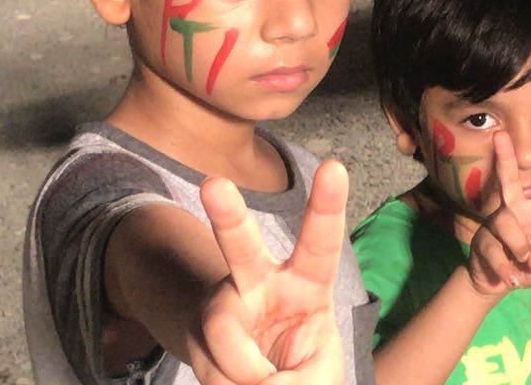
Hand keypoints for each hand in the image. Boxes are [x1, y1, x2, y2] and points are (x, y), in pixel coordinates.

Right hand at [195, 161, 348, 384]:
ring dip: (244, 371)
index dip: (327, 206)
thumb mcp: (320, 373)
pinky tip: (240, 382)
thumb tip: (260, 381)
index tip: (334, 167)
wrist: (259, 378)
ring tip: (263, 380)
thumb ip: (303, 378)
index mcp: (306, 281)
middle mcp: (260, 282)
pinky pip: (210, 367)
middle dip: (228, 215)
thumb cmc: (301, 364)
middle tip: (214, 184)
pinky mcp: (197, 335)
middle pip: (242, 246)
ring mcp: (223, 307)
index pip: (319, 243)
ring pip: (221, 329)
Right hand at [465, 133, 530, 295]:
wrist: (495, 284)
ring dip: (518, 247)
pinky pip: (494, 251)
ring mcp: (494, 225)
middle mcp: (513, 213)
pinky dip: (506, 270)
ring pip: (505, 223)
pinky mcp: (481, 242)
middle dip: (506, 158)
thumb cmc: (524, 268)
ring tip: (522, 266)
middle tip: (500, 135)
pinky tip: (510, 279)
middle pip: (509, 181)